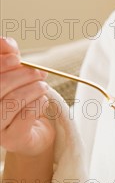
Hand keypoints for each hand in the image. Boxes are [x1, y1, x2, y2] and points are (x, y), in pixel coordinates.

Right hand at [0, 36, 54, 156]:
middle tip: (40, 73)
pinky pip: (25, 117)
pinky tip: (42, 101)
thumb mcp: (16, 74)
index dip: (1, 63)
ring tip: (43, 86)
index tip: (17, 57)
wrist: (34, 131)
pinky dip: (37, 104)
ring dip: (32, 90)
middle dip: (22, 75)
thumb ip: (9, 57)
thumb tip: (7, 42)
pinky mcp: (11, 140)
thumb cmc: (22, 99)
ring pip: (12, 102)